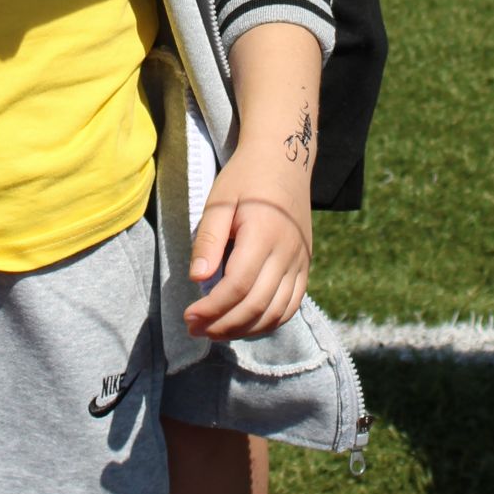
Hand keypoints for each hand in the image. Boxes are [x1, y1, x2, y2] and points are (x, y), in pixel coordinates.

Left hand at [185, 121, 314, 338]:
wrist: (284, 161)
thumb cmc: (245, 179)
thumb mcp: (219, 201)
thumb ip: (209, 240)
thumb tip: (197, 279)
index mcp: (264, 234)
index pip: (237, 286)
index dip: (212, 308)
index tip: (188, 316)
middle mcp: (287, 253)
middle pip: (256, 305)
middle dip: (222, 325)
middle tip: (195, 330)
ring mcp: (300, 262)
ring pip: (275, 312)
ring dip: (244, 330)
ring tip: (215, 332)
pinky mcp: (305, 266)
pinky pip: (291, 306)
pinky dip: (268, 322)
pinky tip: (245, 325)